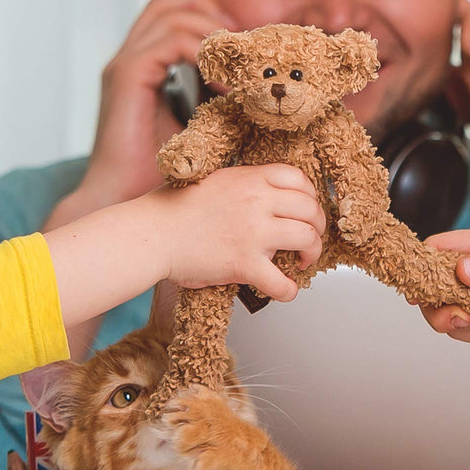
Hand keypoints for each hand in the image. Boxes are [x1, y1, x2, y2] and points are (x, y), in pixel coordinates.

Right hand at [77, 0, 232, 208]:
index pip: (166, 13)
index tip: (239, 24)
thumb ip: (210, 100)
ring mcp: (126, 65)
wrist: (121, 200)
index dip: (201, 4)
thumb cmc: (155, 174)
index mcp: (140, 68)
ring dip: (214, 34)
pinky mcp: (128, 76)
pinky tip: (224, 87)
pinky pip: (171, 42)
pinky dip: (204, 56)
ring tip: (238, 67)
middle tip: (245, 41)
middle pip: (173, 4)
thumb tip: (246, 90)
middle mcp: (129, 59)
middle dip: (214, 12)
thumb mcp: (194, 126)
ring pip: (174, 15)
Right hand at [155, 164, 324, 301]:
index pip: (299, 180)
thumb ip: (244, 186)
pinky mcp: (243, 263)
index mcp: (249, 179)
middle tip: (309, 239)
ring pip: (307, 239)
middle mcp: (256, 201)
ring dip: (311, 254)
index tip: (304, 211)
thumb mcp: (215, 182)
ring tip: (300, 262)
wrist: (151, 233)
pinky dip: (288, 291)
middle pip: (311, 209)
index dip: (310, 197)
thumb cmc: (173, 210)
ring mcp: (253, 232)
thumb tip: (264, 198)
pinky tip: (283, 290)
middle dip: (317, 227)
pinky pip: (282, 282)